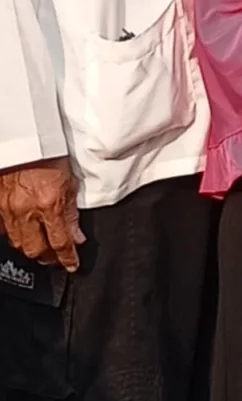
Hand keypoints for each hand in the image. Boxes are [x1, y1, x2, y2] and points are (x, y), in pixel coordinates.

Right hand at [0, 156, 83, 270]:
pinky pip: (3, 228)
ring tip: (42, 248)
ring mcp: (7, 208)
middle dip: (48, 258)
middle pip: (35, 250)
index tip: (73, 265)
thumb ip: (71, 213)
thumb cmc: (48, 152)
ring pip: (17, 242)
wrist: (23, 135)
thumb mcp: (69, 181)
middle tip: (57, 259)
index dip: (67, 258)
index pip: (60, 243)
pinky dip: (13, 233)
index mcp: (48, 204)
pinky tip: (22, 232)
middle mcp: (25, 210)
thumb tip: (76, 236)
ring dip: (31, 247)